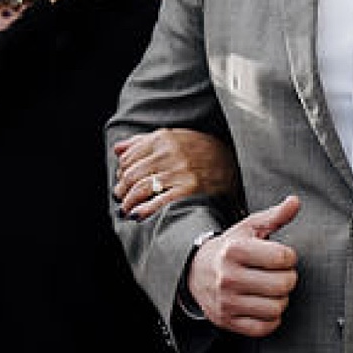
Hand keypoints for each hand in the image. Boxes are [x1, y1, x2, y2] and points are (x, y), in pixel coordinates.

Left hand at [114, 126, 235, 217]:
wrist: (235, 161)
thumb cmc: (202, 150)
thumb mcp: (174, 137)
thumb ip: (143, 141)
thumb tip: (117, 149)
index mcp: (163, 138)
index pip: (128, 157)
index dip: (121, 172)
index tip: (122, 181)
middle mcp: (169, 153)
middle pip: (131, 174)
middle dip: (122, 189)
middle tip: (121, 197)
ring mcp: (179, 172)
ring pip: (140, 188)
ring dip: (128, 202)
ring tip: (127, 209)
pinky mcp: (188, 190)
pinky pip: (158, 202)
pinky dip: (143, 210)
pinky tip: (137, 215)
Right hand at [187, 195, 301, 336]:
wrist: (195, 271)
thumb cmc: (229, 249)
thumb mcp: (249, 228)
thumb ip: (275, 216)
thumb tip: (295, 202)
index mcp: (234, 250)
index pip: (283, 258)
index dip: (290, 257)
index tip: (281, 257)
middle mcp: (228, 277)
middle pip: (283, 285)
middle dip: (288, 279)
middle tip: (278, 274)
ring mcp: (226, 301)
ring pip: (276, 308)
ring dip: (280, 300)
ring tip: (271, 290)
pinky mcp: (227, 320)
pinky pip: (264, 328)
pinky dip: (271, 319)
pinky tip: (264, 306)